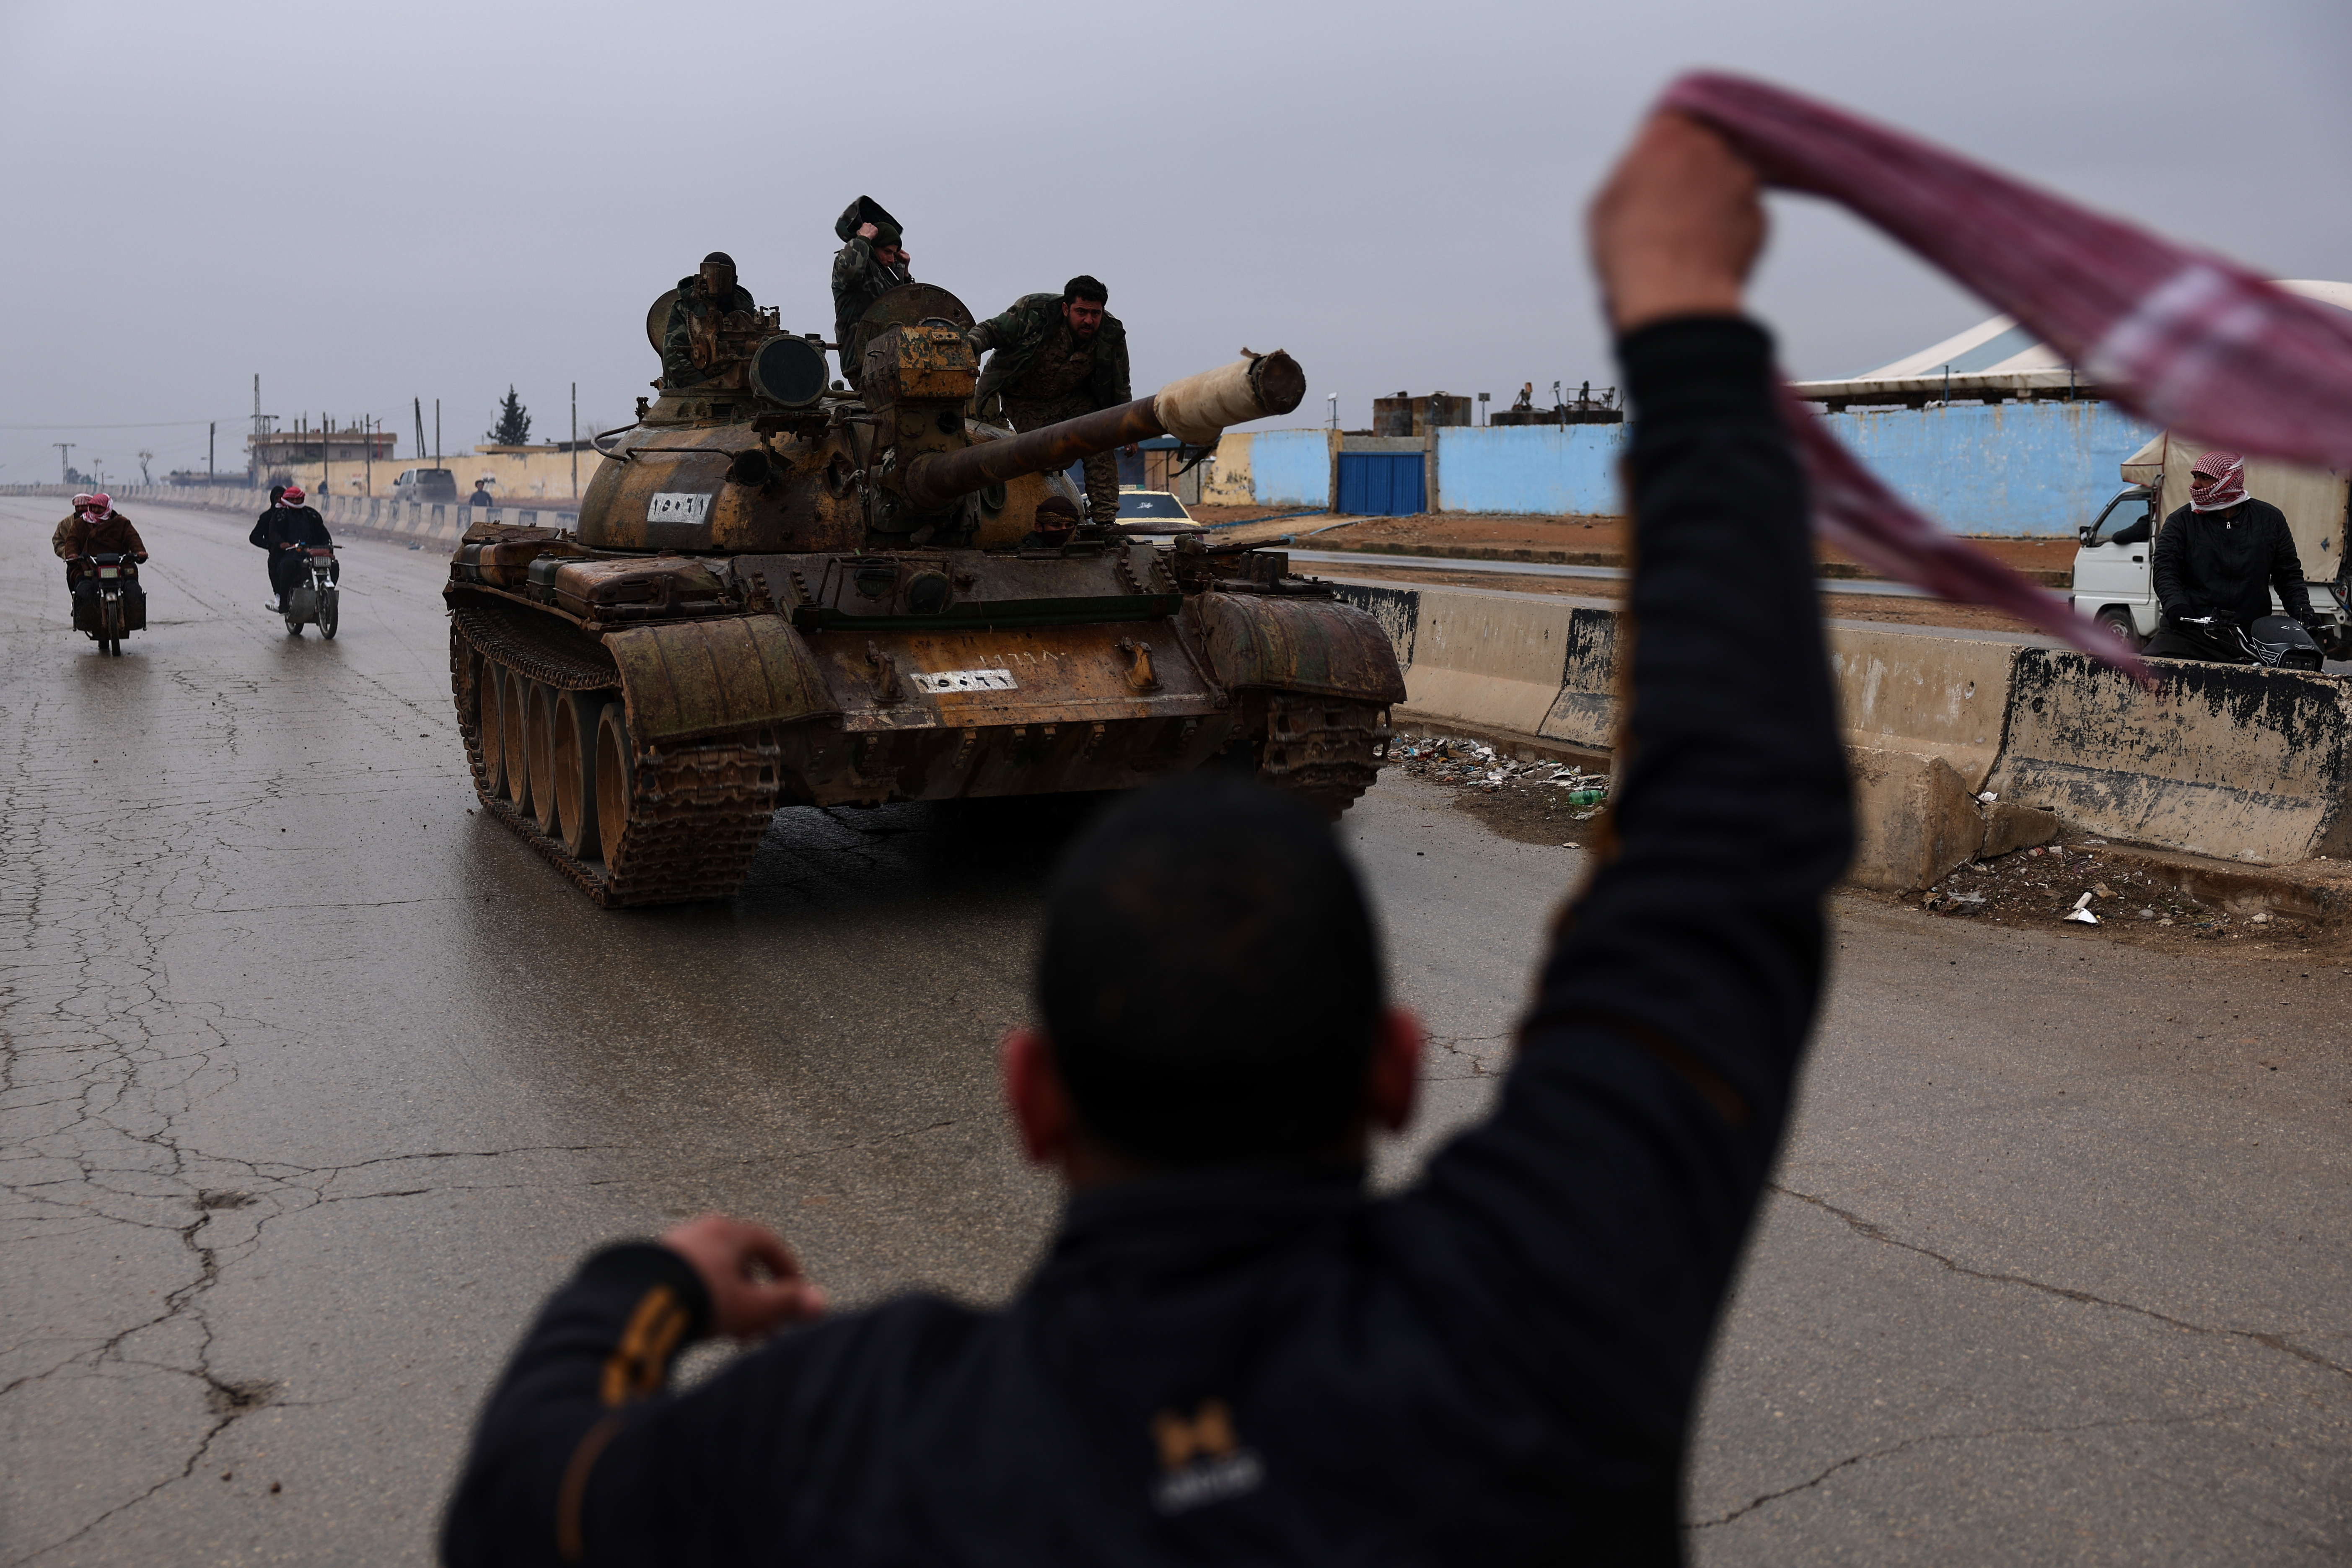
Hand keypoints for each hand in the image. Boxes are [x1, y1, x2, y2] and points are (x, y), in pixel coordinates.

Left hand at [657, 1214, 825, 1339]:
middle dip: (757, 1298)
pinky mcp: (651, 1265)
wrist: (633, 1301)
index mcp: (729, 1231)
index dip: (787, 1272)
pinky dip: (703, 1301)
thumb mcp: (750, 1306)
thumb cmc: (698, 1298)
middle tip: (764, 1329)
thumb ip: (787, 1305)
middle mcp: (701, 1231)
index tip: (794, 1296)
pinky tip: (700, 1327)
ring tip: (733, 1335)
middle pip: (741, 1263)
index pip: (770, 1244)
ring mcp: (674, 1246)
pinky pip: (688, 1281)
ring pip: (714, 1275)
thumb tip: (822, 1304)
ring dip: (730, 1303)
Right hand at [856, 222, 876, 239]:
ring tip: (871, 235)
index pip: (866, 225)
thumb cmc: (861, 235)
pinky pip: (876, 231)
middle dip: (869, 229)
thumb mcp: (858, 231)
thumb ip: (860, 229)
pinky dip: (875, 233)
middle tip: (869, 233)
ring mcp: (873, 226)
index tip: (866, 231)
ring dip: (872, 231)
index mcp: (864, 224)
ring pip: (873, 228)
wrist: (865, 238)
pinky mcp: (876, 229)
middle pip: (870, 226)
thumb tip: (860, 230)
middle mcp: (869, 224)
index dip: (866, 229)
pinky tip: (873, 236)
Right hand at [1587, 112, 1764, 332]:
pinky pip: (1743, 217)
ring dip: (1711, 202)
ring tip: (1685, 240)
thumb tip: (1643, 171)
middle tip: (1667, 208)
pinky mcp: (1762, 216)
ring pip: (1726, 182)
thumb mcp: (1604, 202)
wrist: (1674, 296)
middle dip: (1690, 171)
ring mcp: (1743, 180)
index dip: (1663, 144)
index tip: (1655, 163)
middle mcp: (1713, 146)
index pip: (1672, 116)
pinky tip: (1704, 256)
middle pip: (1703, 149)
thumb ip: (1629, 172)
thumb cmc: (1628, 249)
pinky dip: (1728, 232)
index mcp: (1669, 133)